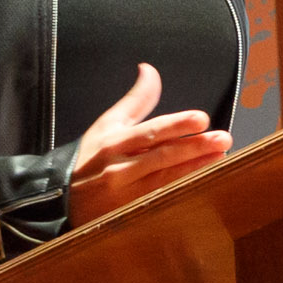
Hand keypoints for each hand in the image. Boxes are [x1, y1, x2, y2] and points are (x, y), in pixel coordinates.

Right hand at [68, 63, 231, 224]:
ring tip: (221, 158)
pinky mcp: (130, 213)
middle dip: (195, 147)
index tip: (201, 118)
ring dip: (195, 169)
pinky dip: (181, 192)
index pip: (150, 132)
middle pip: (162, 156)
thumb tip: (149, 70)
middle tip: (223, 139)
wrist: (59, 198)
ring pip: (164, 180)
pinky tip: (203, 184)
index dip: (176, 125)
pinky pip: (160, 201)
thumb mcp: (108, 124)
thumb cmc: (89, 157)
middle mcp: (120, 167)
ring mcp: (125, 194)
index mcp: (116, 142)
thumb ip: (136, 100)